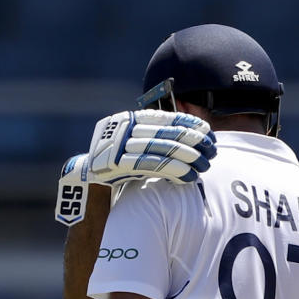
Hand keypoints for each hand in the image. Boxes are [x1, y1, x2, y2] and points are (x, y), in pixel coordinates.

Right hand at [88, 109, 216, 184]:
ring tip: (206, 165)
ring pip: (161, 149)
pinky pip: (151, 166)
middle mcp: (123, 128)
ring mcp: (117, 145)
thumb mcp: (134, 143)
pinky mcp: (116, 164)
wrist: (86, 179)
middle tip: (213, 149)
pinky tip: (189, 176)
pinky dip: (173, 170)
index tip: (208, 130)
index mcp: (129, 119)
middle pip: (165, 133)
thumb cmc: (118, 162)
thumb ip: (154, 136)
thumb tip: (190, 135)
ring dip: (187, 157)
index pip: (164, 118)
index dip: (188, 123)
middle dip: (192, 141)